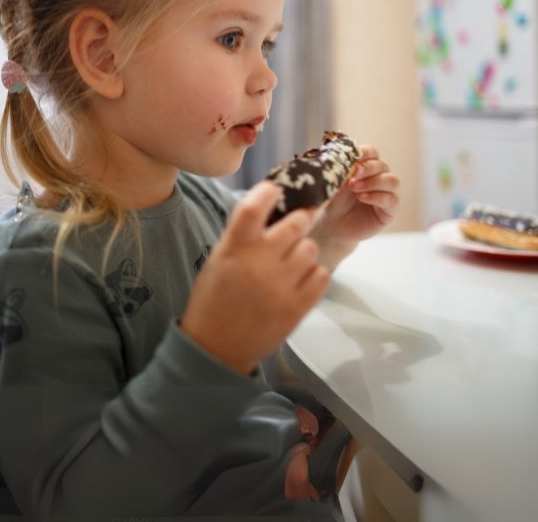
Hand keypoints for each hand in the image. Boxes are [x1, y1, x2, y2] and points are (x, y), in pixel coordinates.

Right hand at [180, 181, 330, 374]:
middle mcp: (259, 264)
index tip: (274, 189)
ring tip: (292, 261)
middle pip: (295, 223)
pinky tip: (299, 280)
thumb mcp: (219, 259)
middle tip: (297, 224)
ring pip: (311, 248)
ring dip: (304, 250)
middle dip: (299, 219)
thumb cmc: (215, 299)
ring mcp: (281, 287)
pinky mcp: (298, 308)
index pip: (253, 207)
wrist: (216, 348)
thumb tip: (272, 207)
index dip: (268, 192)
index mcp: (234, 249)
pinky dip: (313, 274)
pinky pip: (322, 275)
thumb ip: (243, 235)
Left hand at [311, 145, 399, 267]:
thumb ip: (342, 169)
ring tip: (355, 188)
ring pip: (392, 180)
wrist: (332, 225)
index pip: (372, 152)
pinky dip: (377, 197)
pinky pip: (392, 200)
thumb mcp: (335, 182)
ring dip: (374, 182)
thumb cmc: (333, 200)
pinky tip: (362, 198)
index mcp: (366, 166)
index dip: (365, 152)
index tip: (353, 158)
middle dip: (367, 169)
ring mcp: (387, 193)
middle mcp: (379, 177)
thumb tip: (346, 157)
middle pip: (382, 165)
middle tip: (352, 176)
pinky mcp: (390, 211)